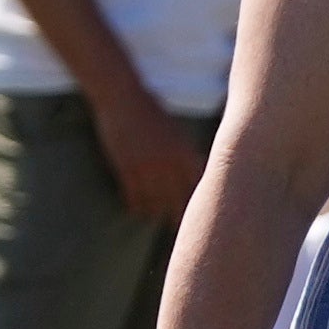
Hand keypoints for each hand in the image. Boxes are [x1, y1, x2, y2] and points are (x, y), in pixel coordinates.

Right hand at [100, 87, 207, 224]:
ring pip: (156, 203)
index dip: (204, 204)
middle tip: (185, 230)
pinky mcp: (126, 169)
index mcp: (186, 152)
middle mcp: (169, 163)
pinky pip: (135, 198)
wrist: (121, 98)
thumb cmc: (152, 111)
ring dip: (158, 213)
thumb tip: (197, 177)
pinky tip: (141, 209)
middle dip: (182, 216)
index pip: (200, 187)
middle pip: (180, 200)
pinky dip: (138, 206)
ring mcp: (146, 167)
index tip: (207, 216)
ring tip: (160, 219)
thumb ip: (186, 155)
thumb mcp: (177, 132)